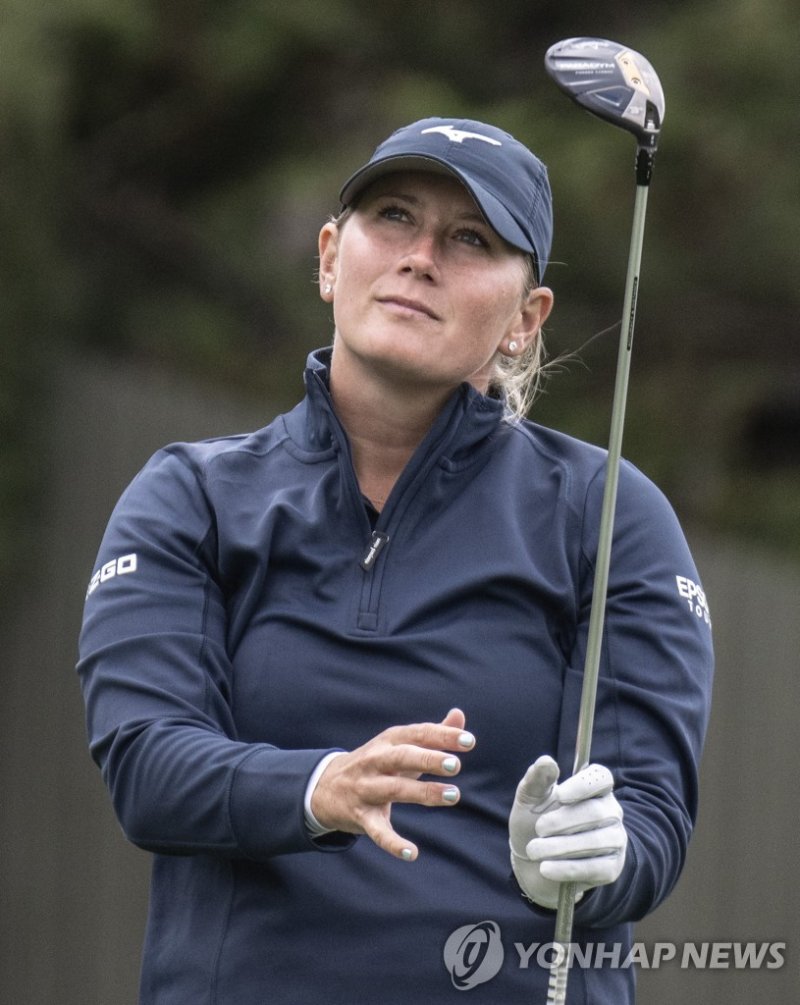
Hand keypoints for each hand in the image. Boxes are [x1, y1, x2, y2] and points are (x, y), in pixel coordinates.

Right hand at [310, 708, 475, 860]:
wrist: (325, 786)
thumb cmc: (376, 763)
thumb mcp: (399, 745)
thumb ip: (431, 733)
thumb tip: (459, 715)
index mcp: (389, 741)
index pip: (418, 733)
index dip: (443, 736)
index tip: (469, 741)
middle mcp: (376, 761)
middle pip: (403, 757)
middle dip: (428, 759)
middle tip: (455, 765)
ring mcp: (366, 788)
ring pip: (395, 789)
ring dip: (423, 792)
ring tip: (453, 795)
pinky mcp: (360, 816)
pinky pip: (377, 831)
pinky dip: (393, 843)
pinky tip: (412, 853)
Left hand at [509, 755, 626, 909]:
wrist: (532, 863)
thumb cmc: (534, 821)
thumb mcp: (530, 798)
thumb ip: (537, 779)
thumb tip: (546, 761)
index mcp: (593, 788)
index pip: (602, 778)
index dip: (584, 785)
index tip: (561, 795)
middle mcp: (610, 811)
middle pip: (597, 812)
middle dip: (563, 822)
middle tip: (539, 829)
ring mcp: (615, 840)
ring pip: (596, 842)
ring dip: (561, 847)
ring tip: (534, 850)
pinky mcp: (611, 868)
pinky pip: (595, 868)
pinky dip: (567, 868)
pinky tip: (546, 868)